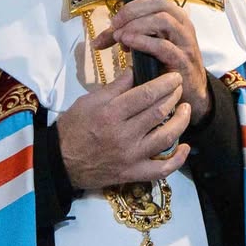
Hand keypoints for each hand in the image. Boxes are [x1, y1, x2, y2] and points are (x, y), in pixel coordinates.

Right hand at [57, 70, 189, 189]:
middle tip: (178, 88)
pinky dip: (177, 159)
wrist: (60, 161)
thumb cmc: (73, 127)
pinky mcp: (132, 174)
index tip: (174, 76)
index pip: (147, 94)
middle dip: (173, 97)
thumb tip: (136, 71)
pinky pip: (161, 169)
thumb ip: (115, 87)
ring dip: (180, 121)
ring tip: (185, 109)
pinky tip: (185, 147)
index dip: (165, 83)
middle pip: (158, 112)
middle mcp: (124, 135)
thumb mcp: (88, 100)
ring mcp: (130, 157)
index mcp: (111, 113)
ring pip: (166, 137)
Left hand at [93, 0, 209, 121]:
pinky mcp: (183, 61)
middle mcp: (183, 25)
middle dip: (133, 12)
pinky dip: (143, 42)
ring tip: (121, 38)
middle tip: (115, 26)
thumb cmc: (166, 65)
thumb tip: (97, 42)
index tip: (115, 21)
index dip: (133, 6)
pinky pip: (163, 46)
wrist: (189, 90)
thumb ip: (125, 39)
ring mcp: (185, 42)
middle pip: (159, 4)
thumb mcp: (146, 46)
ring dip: (137, 26)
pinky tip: (129, 46)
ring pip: (163, 21)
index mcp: (175, 17)